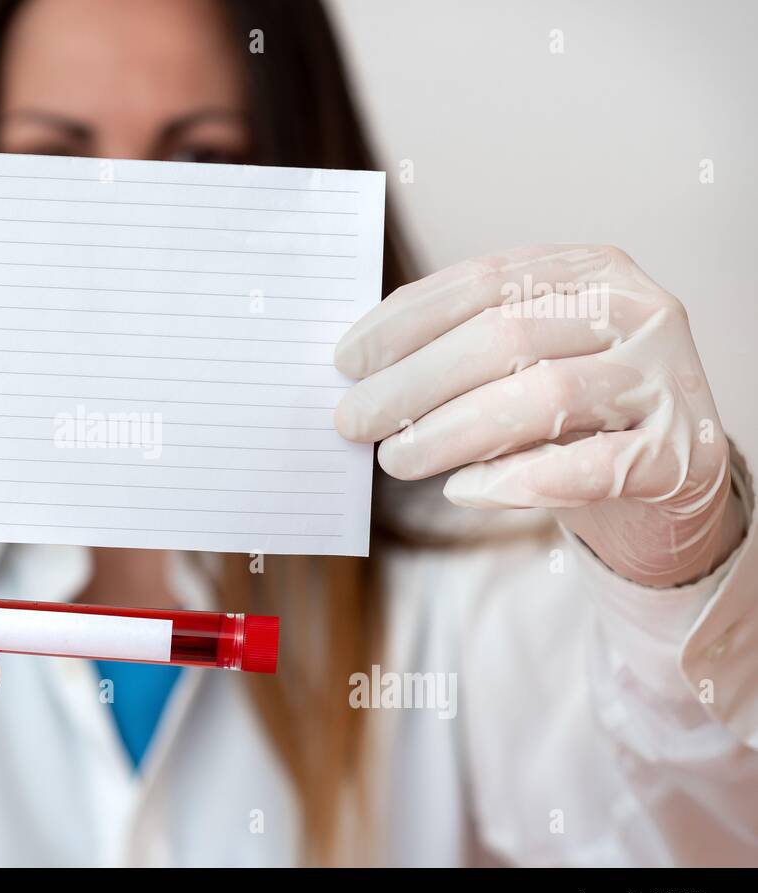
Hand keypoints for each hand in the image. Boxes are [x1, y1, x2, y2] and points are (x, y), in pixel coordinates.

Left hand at [334, 244, 741, 586]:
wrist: (670, 481)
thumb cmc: (575, 414)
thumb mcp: (524, 361)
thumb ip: (460, 350)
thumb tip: (360, 373)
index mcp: (590, 271)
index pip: (484, 282)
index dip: (405, 321)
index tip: (346, 360)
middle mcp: (636, 311)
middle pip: (504, 336)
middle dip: (412, 383)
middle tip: (353, 421)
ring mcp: (664, 380)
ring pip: (542, 396)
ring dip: (452, 432)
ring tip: (396, 459)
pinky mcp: (678, 454)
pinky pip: (588, 467)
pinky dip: (515, 481)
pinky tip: (463, 490)